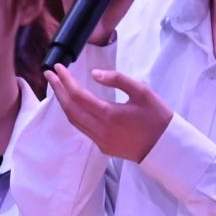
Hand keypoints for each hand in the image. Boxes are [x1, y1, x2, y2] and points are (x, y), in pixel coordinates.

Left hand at [43, 65, 171, 163]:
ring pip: (74, 121)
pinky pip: (83, 129)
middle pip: (70, 109)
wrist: (166, 147)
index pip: (78, 96)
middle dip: (57, 91)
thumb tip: (94, 74)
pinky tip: (74, 104)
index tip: (58, 68)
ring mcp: (100, 141)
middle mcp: (100, 130)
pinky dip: (75, 114)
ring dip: (64, 103)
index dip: (65, 81)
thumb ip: (117, 79)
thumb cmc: (157, 117)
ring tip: (58, 87)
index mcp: (109, 115)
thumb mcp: (142, 91)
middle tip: (50, 75)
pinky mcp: (103, 147)